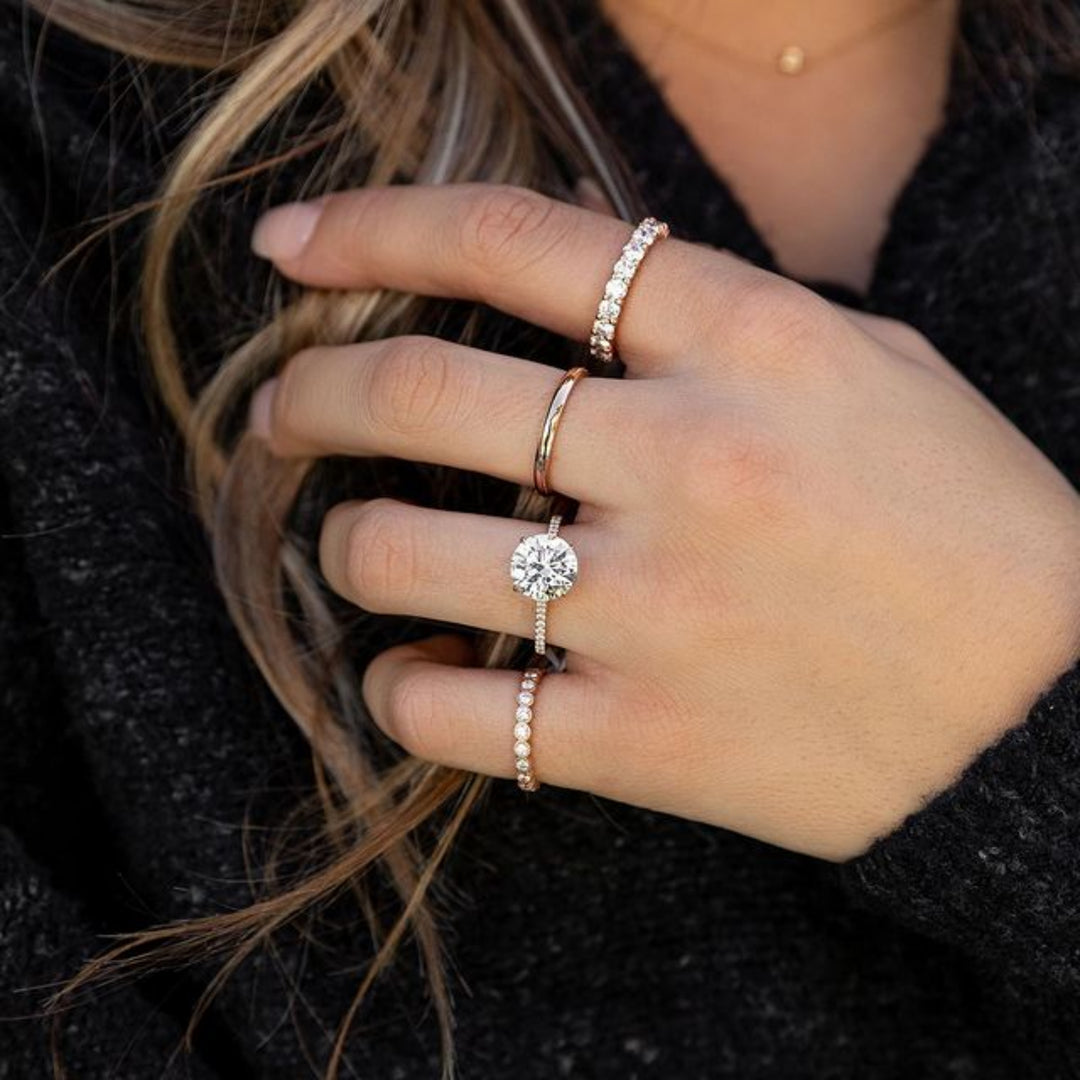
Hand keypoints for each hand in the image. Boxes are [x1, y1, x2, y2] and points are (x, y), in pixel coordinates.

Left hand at [247, 182, 1079, 861]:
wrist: (1047, 722)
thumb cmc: (975, 534)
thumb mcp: (874, 376)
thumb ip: (731, 327)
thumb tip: (596, 310)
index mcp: (749, 341)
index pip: (513, 241)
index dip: (375, 227)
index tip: (292, 249)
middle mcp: (685, 457)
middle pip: (421, 389)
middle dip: (312, 389)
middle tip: (278, 409)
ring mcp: (654, 604)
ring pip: (402, 552)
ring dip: (344, 542)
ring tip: (349, 543)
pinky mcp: (642, 739)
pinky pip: (454, 713)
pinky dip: (398, 690)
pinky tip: (410, 673)